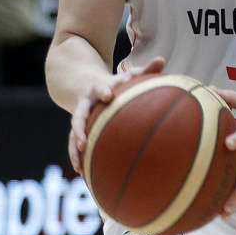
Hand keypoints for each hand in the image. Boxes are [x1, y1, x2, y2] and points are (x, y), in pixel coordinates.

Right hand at [69, 56, 164, 174]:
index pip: (100, 88)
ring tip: (79, 165)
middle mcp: (86, 104)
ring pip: (73, 134)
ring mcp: (80, 118)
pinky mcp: (78, 130)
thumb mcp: (128, 75)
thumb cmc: (115, 83)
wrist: (84, 85)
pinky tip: (85, 175)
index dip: (103, 91)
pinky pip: (75, 145)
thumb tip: (162, 59)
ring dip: (75, 149)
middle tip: (82, 141)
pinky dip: (79, 158)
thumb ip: (145, 69)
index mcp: (99, 89)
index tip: (107, 95)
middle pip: (79, 115)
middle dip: (79, 128)